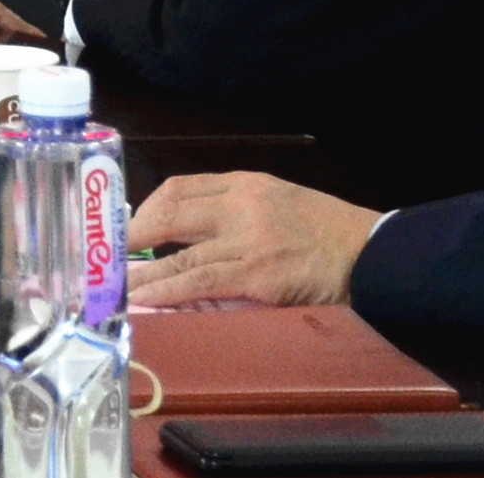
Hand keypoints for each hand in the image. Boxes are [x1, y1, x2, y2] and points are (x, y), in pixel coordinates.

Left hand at [128, 171, 382, 309]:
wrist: (374, 255)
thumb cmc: (328, 232)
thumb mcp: (280, 200)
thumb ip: (236, 207)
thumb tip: (186, 230)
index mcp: (246, 182)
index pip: (180, 187)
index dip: (147, 208)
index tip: (129, 228)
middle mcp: (241, 204)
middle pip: (169, 212)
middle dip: (133, 236)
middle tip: (109, 256)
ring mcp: (247, 240)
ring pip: (178, 254)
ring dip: (141, 273)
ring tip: (115, 285)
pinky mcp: (256, 276)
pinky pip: (200, 282)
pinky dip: (168, 291)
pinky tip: (148, 300)